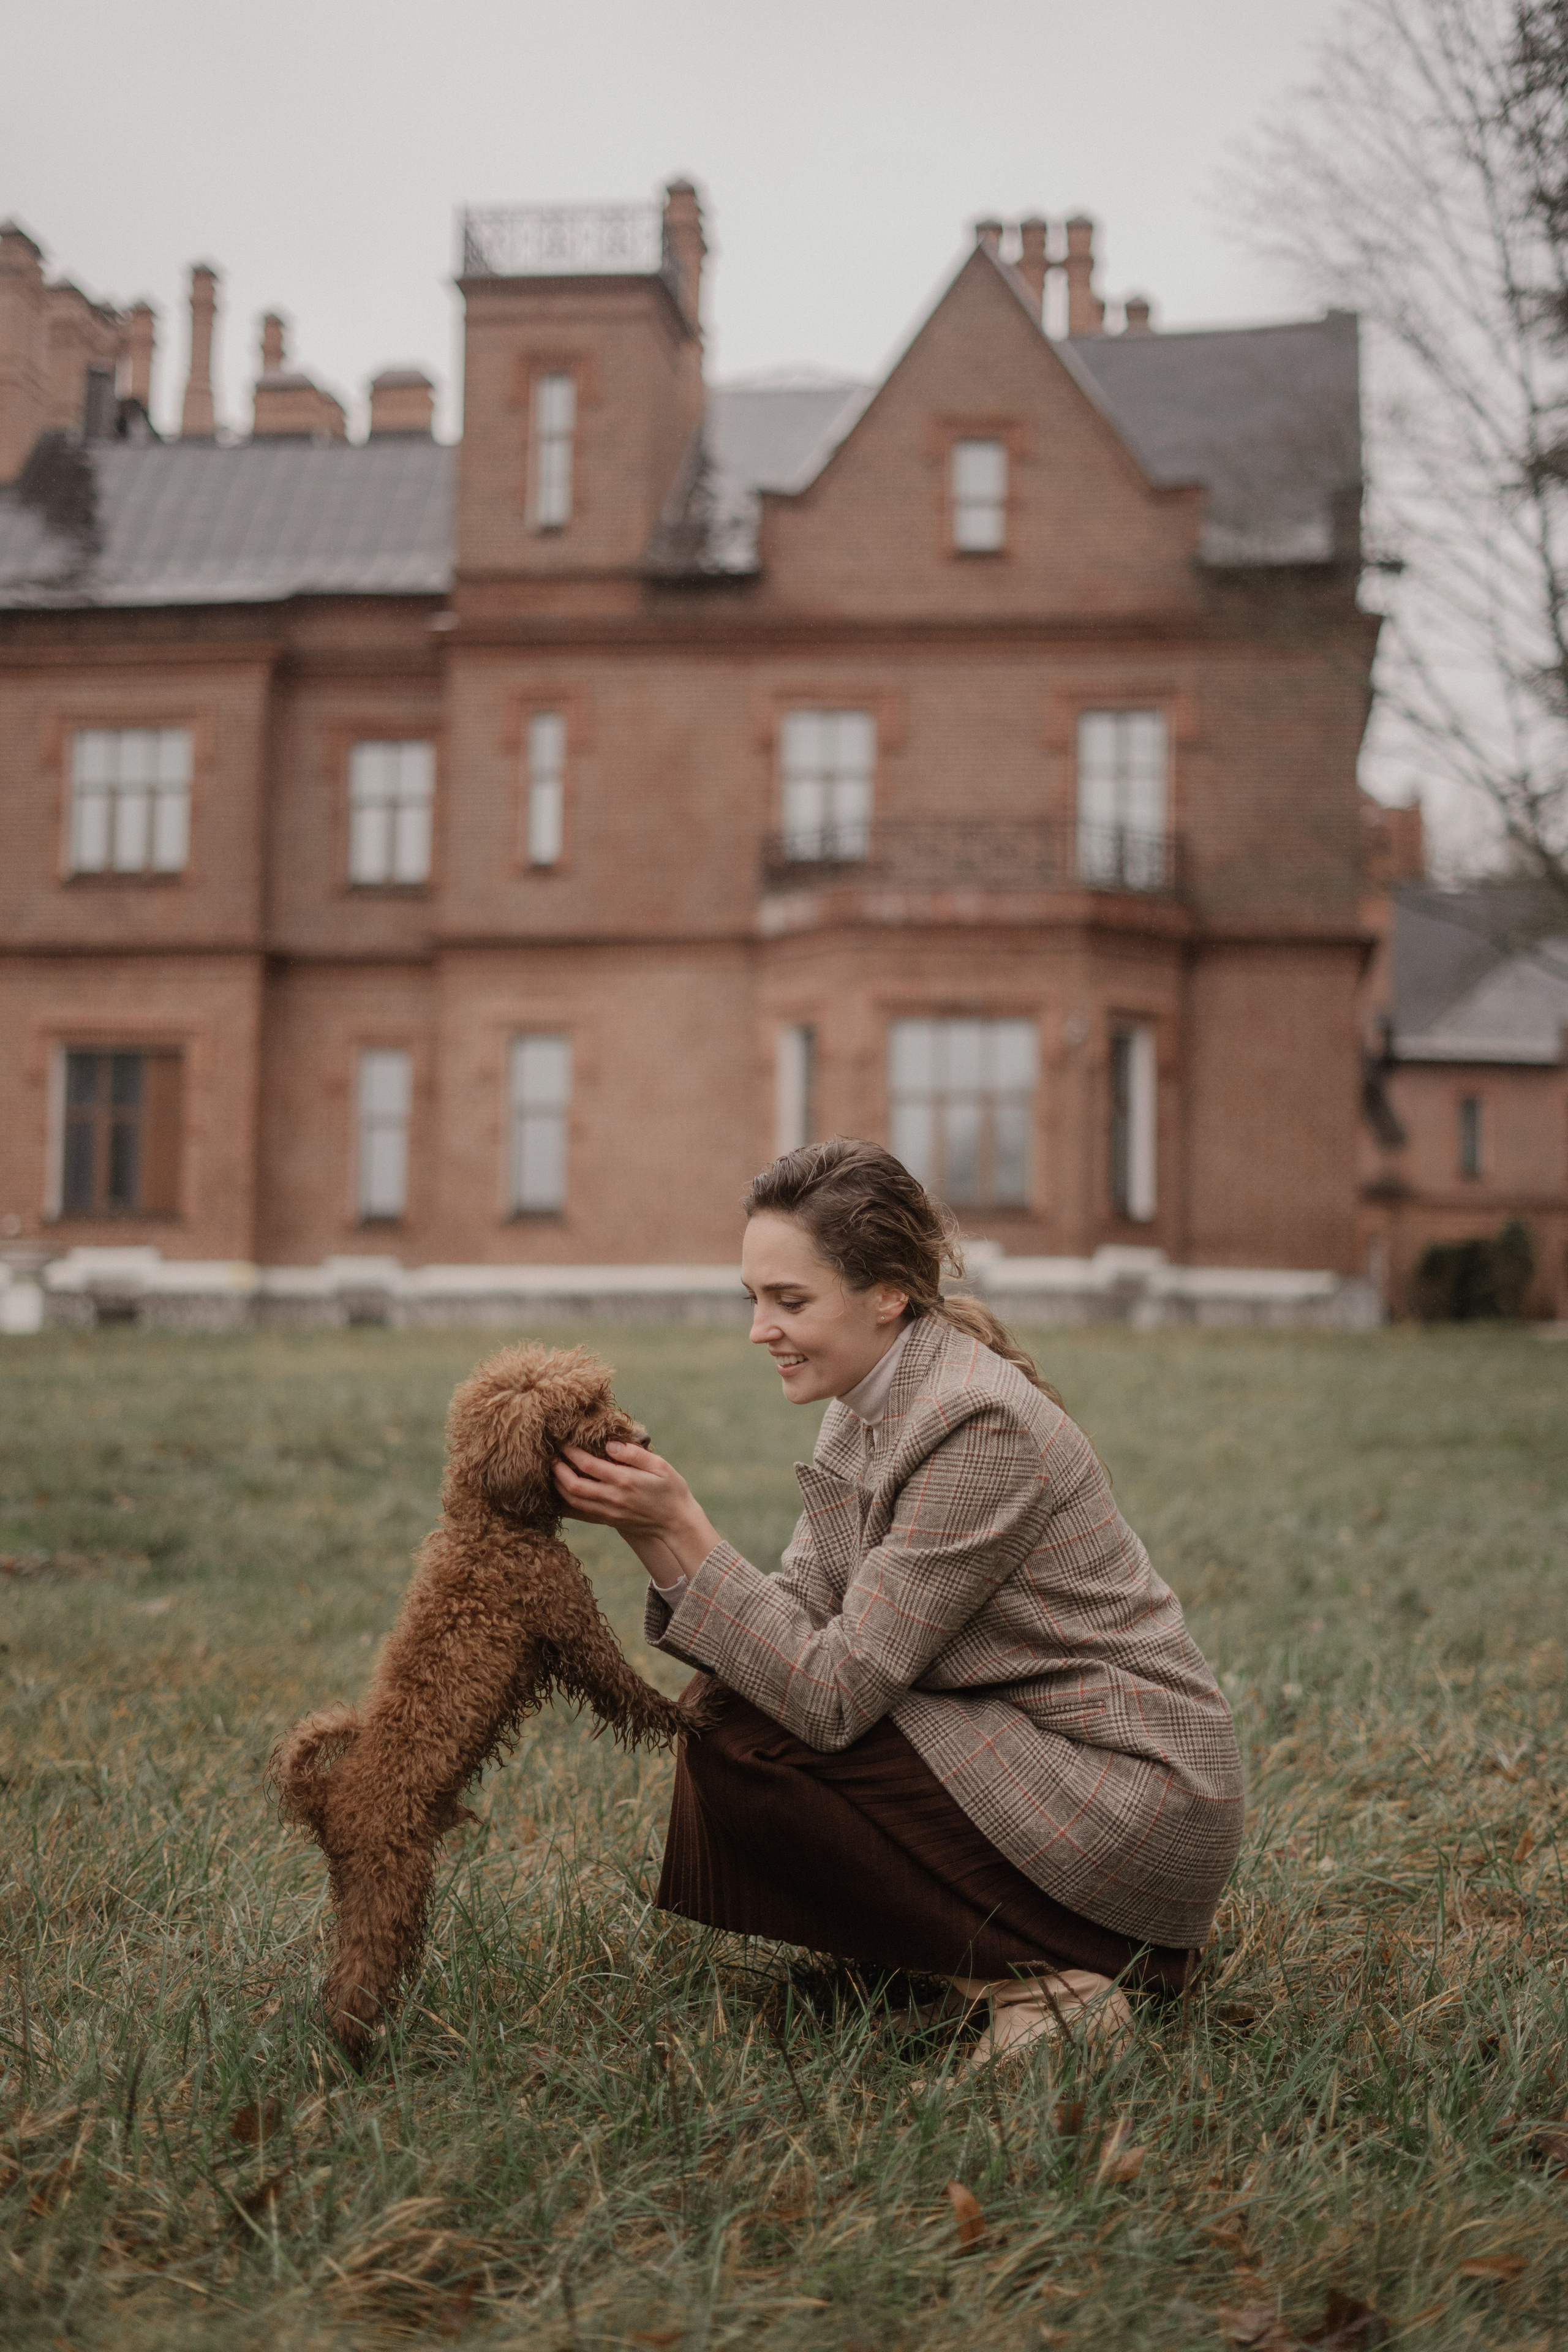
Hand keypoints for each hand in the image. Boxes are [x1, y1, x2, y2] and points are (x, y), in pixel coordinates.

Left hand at [552, 1443, 721, 1585]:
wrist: (676, 1523)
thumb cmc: (671, 1490)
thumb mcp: (660, 1466)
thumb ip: (635, 1454)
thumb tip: (610, 1444)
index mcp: (624, 1481)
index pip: (588, 1465)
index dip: (571, 1452)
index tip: (563, 1440)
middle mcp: (612, 1498)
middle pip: (573, 1485)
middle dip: (557, 1469)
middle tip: (551, 1455)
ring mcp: (608, 1512)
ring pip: (572, 1501)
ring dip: (557, 1486)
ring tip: (552, 1470)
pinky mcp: (607, 1520)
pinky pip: (579, 1513)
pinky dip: (564, 1504)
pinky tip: (558, 1494)